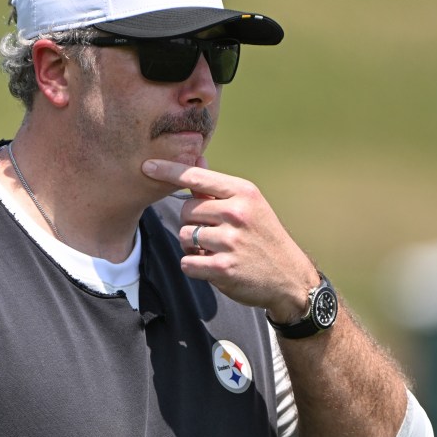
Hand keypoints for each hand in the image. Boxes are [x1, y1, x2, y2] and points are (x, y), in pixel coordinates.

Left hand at [141, 157, 318, 321]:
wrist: (290, 278)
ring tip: (216, 251)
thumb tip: (196, 157)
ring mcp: (230, 241)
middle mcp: (237, 213)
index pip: (197, 177)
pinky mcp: (223, 268)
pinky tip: (214, 267)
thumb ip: (218, 187)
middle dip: (192, 224)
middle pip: (185, 210)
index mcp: (243, 192)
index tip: (146, 166)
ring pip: (184, 236)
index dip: (169, 171)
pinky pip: (187, 262)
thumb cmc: (264, 237)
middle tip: (215, 235)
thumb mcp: (249, 205)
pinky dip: (195, 266)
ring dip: (193, 247)